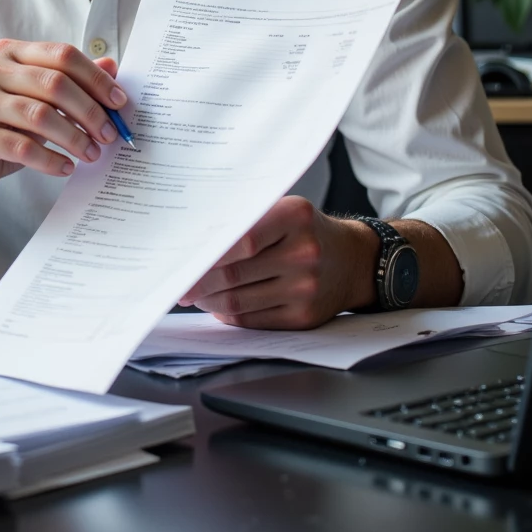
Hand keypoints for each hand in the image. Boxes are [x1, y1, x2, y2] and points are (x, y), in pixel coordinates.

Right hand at [0, 40, 124, 205]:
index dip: (95, 78)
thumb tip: (111, 68)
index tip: (119, 102)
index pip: (61, 55)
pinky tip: (64, 167)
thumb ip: (67, 81)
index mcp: (6, 53)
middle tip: (110, 133)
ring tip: (91, 154)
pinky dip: (50, 159)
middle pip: (54, 83)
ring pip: (41, 115)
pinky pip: (23, 147)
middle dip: (90, 110)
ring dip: (74, 138)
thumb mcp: (32, 99)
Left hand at [178, 195, 378, 328]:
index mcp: (295, 218)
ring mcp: (306, 289)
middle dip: (199, 283)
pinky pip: (253, 320)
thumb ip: (247, 221)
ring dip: (209, 301)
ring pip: (239, 302)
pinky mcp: (304, 317)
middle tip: (179, 285)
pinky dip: (229, 315)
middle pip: (235, 274)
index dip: (207, 255)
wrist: (353, 260)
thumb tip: (197, 243)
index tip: (182, 262)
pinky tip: (218, 307)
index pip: (242, 239)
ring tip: (195, 295)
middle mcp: (304, 253)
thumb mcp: (285, 210)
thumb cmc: (308, 231)